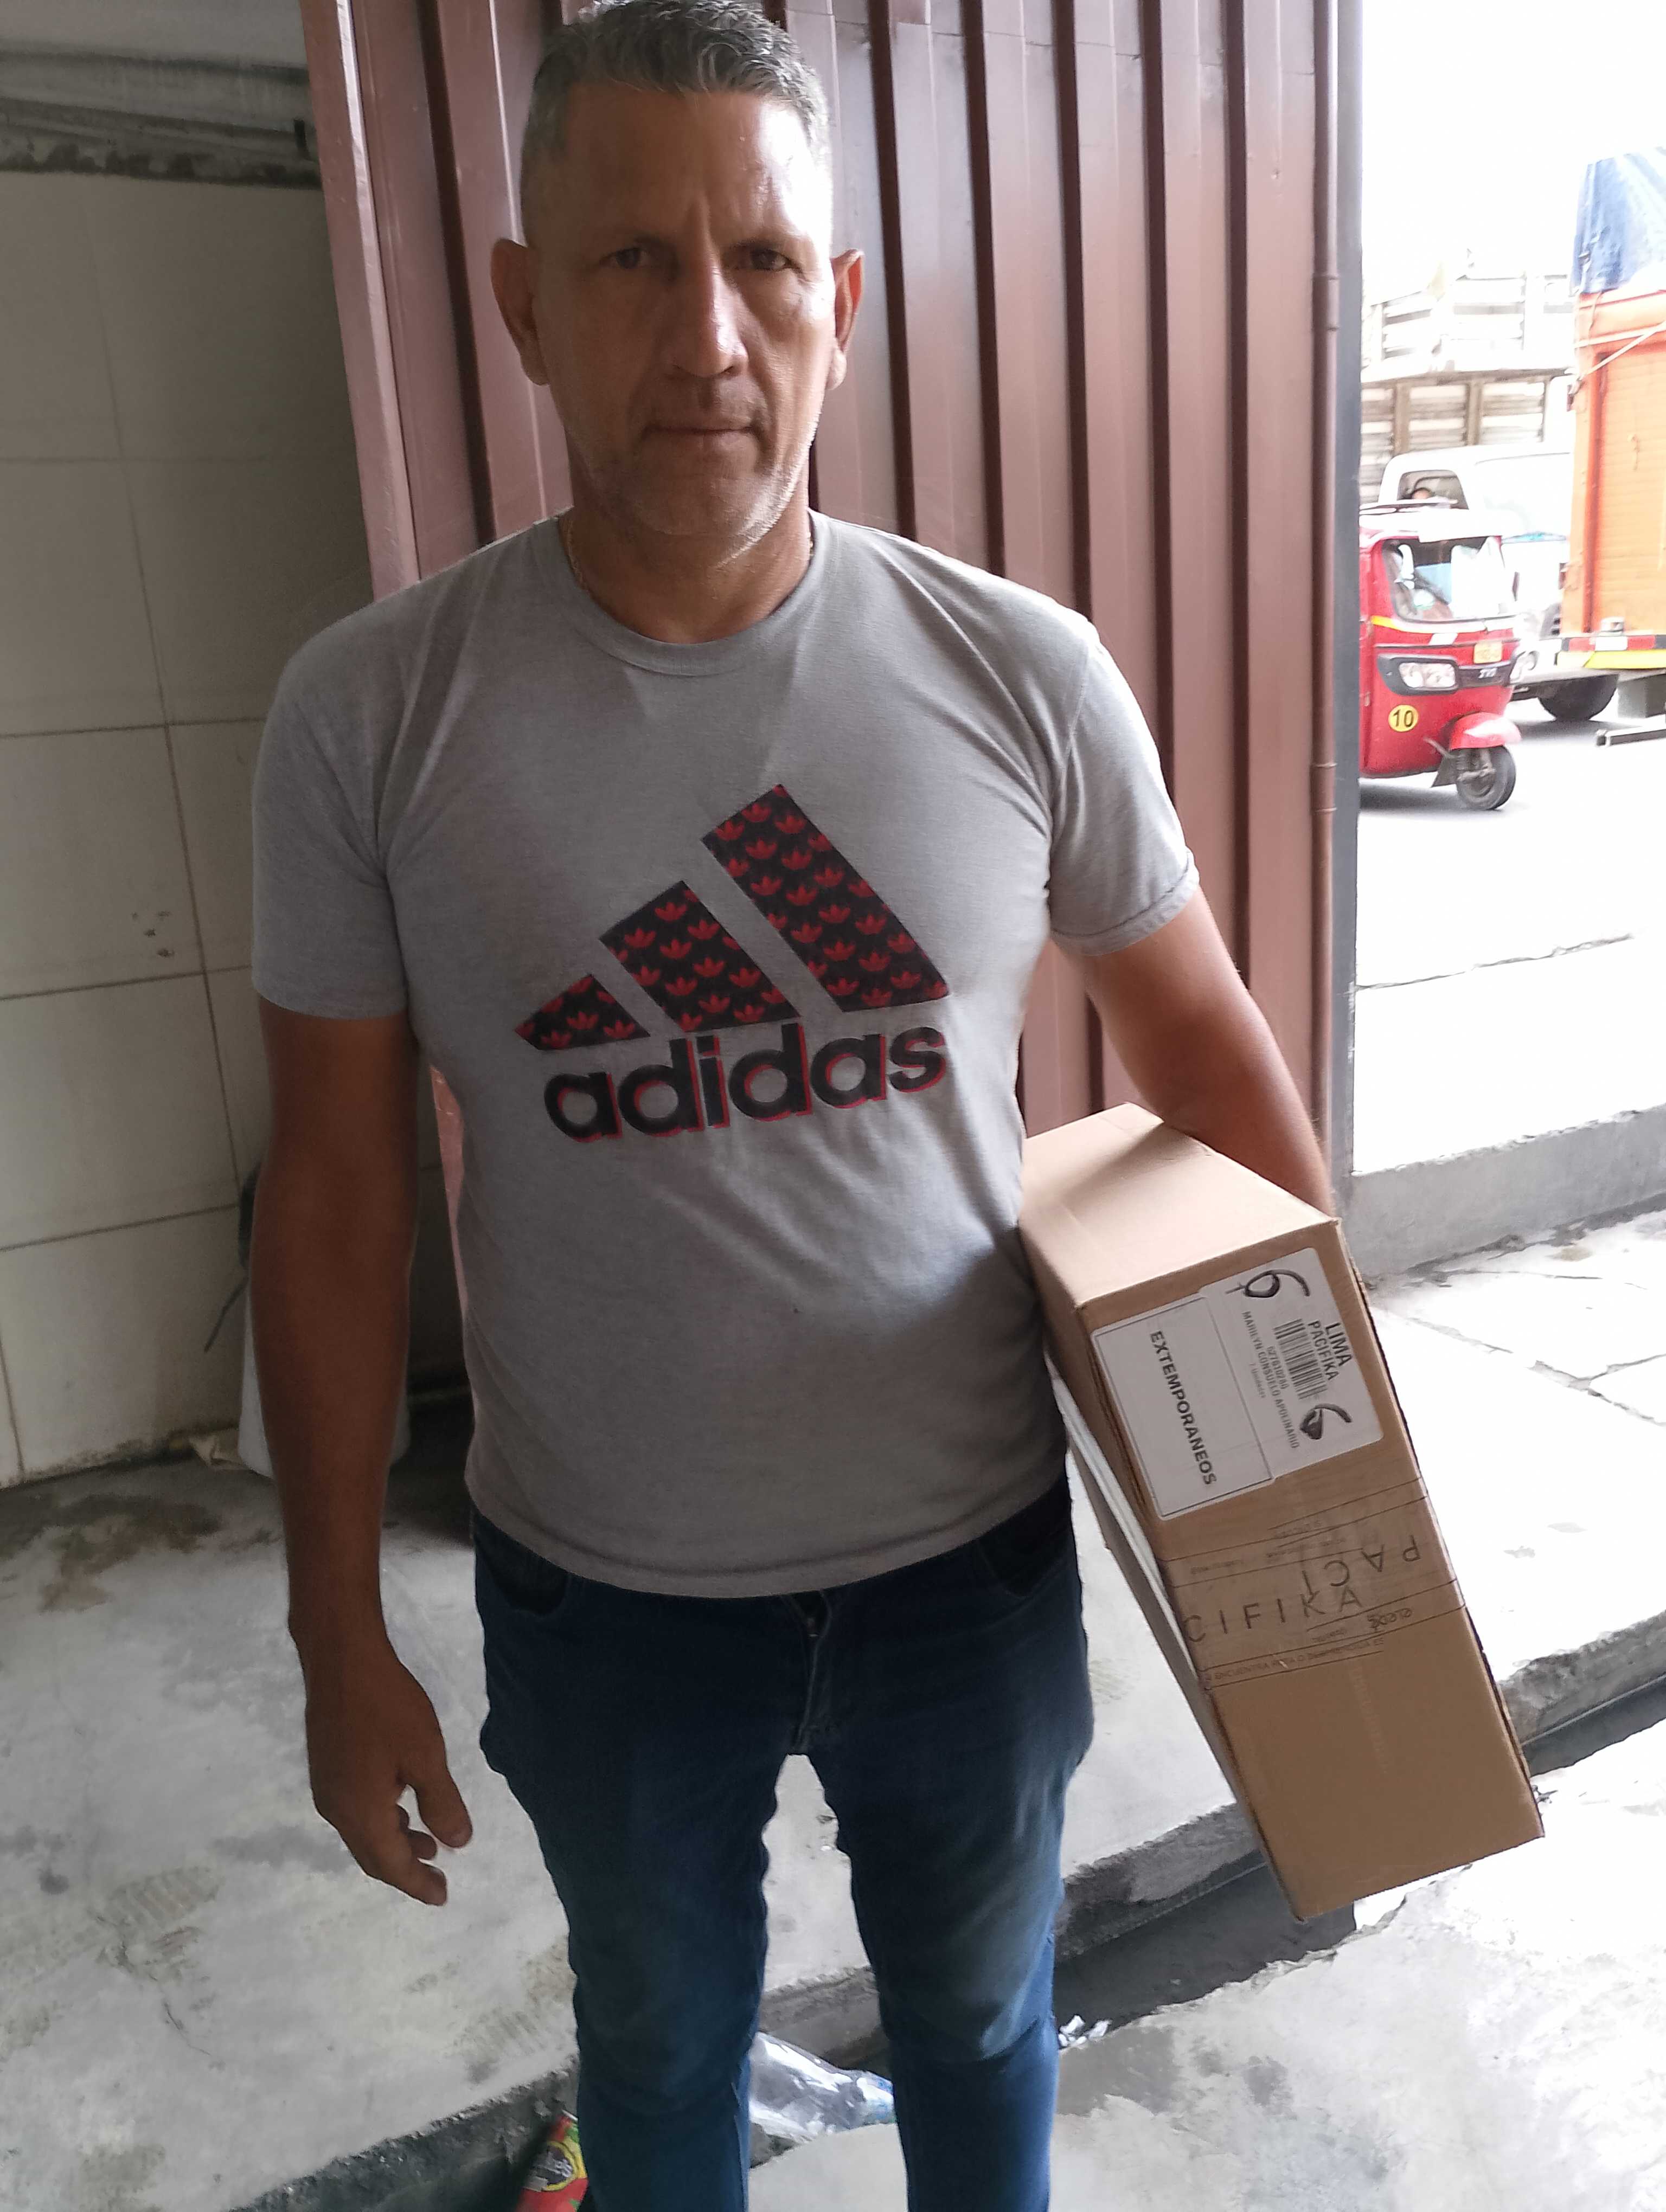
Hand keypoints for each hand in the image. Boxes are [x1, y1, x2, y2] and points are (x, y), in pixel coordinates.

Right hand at [301, 1633, 472, 1905]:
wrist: (340, 1659)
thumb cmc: (388, 1706)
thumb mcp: (425, 1754)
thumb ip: (441, 1802)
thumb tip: (457, 1843)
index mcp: (360, 1812)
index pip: (391, 1864)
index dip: (417, 1884)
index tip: (442, 1897)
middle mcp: (337, 1809)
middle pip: (372, 1855)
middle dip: (406, 1871)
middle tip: (438, 1881)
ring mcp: (327, 1788)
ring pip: (362, 1834)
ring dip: (394, 1844)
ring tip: (429, 1845)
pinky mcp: (327, 1768)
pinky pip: (354, 1812)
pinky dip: (380, 1822)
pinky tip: (400, 1806)